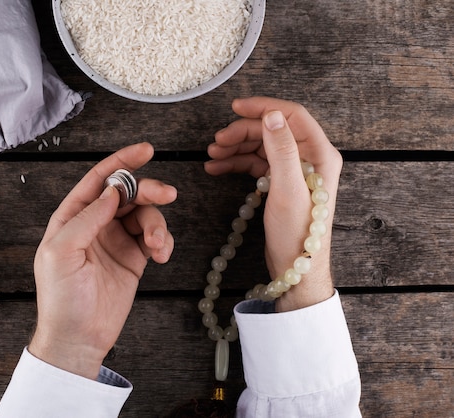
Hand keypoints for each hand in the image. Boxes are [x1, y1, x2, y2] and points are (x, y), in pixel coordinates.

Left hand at [29, 142, 176, 379]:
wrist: (79, 338)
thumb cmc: (61, 299)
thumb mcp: (62, 253)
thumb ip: (86, 218)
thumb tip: (111, 192)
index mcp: (72, 218)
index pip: (98, 180)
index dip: (121, 162)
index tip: (145, 150)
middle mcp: (95, 224)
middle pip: (126, 194)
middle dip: (148, 190)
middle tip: (167, 194)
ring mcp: (115, 240)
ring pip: (144, 215)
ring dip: (158, 223)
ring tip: (158, 244)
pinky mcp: (133, 258)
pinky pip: (154, 237)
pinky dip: (163, 241)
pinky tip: (162, 254)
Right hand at [204, 97, 341, 311]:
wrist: (296, 268)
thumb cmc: (297, 234)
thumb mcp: (288, 189)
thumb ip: (282, 149)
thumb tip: (272, 115)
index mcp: (320, 153)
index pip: (292, 115)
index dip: (263, 107)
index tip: (236, 108)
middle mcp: (309, 157)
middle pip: (272, 130)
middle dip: (242, 132)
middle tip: (216, 141)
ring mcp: (295, 170)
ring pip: (261, 146)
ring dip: (236, 147)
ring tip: (212, 155)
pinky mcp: (281, 183)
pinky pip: (257, 164)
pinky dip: (237, 163)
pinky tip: (218, 167)